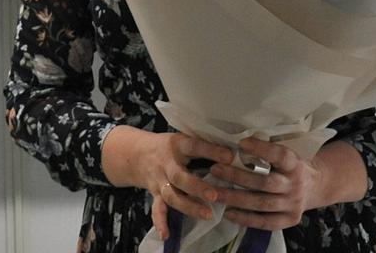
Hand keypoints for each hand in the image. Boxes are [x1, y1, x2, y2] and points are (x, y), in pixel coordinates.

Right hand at [100, 125, 236, 237]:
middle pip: (179, 176)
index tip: (229, 156)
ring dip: (188, 206)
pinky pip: (157, 209)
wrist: (134, 153)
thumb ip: (208, 146)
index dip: (210, 151)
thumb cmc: (169, 147)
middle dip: (196, 187)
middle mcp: (166, 164)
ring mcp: (160, 181)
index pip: (193, 146)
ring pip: (171, 195)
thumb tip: (241, 153)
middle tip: (214, 196)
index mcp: (177, 146)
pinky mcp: (156, 194)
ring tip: (207, 215)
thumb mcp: (184, 140)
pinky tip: (166, 235)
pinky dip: (160, 222)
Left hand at [207, 138, 367, 230]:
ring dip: (235, 198)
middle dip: (237, 177)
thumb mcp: (285, 154)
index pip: (280, 156)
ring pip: (261, 203)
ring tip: (213, 193)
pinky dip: (246, 219)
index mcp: (294, 164)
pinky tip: (228, 213)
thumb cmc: (289, 166)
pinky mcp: (290, 220)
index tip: (241, 142)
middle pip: (265, 183)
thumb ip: (266, 151)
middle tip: (214, 169)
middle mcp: (295, 185)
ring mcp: (294, 205)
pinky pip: (266, 222)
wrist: (317, 186)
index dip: (261, 149)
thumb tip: (234, 141)